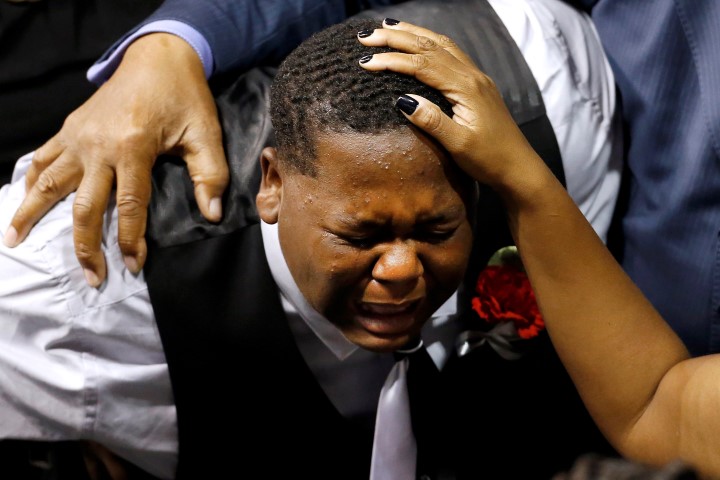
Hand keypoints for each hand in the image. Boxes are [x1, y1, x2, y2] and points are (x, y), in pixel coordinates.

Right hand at [3, 33, 228, 286]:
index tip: (133, 266)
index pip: (129, 208)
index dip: (130, 241)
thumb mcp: (205, 133)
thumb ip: (209, 175)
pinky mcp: (70, 128)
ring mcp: (78, 136)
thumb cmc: (185, 96)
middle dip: (86, 247)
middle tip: (91, 277)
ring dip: (31, 213)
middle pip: (84, 207)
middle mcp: (98, 146)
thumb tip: (212, 214)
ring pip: (48, 182)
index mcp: (132, 149)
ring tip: (14, 240)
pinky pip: (43, 156)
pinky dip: (30, 178)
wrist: (158, 56)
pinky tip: (22, 198)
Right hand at [358, 20, 544, 190]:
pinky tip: (419, 42)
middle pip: (430, 46)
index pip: (422, 65)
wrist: (519, 168)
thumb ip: (432, 121)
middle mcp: (472, 76)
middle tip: (366, 36)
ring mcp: (476, 78)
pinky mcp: (477, 85)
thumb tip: (402, 100)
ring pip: (441, 44)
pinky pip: (450, 53)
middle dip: (397, 37)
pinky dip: (429, 43)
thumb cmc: (489, 159)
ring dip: (413, 34)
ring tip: (387, 27)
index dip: (393, 60)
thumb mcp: (459, 145)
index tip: (366, 63)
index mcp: (466, 88)